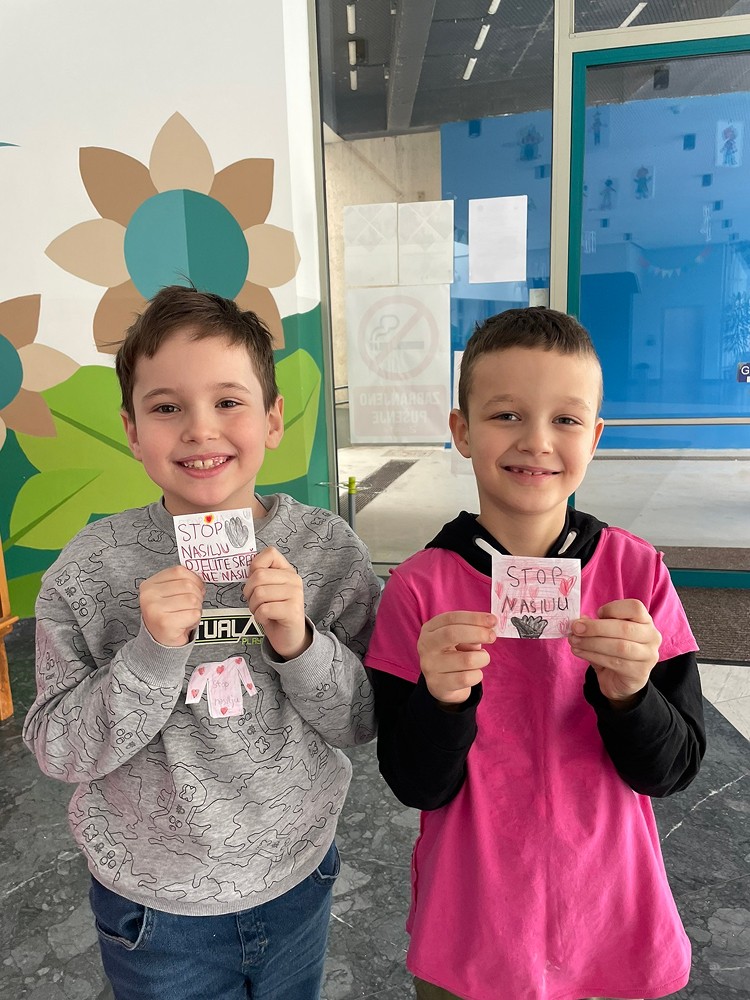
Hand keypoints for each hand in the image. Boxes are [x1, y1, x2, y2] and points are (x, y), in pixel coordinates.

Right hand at [139, 567, 204, 646]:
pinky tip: (185, 623)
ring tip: (186, 614)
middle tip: (191, 606)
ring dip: (196, 608)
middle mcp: (149, 596)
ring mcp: (155, 610)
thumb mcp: (169, 594)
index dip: (194, 579)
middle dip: (197, 596)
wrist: (160, 641)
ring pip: (192, 599)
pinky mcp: (165, 623)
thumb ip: (181, 581)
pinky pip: (194, 614)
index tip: (195, 587)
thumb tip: (201, 576)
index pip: (179, 571)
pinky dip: (195, 619)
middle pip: (188, 585)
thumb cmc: (168, 615)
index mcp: (149, 584)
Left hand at [243, 546, 310, 660]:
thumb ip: (259, 575)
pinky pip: (264, 610)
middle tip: (255, 602)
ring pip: (259, 593)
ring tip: (262, 611)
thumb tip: (243, 565)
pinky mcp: (292, 611)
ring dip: (254, 606)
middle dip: (249, 592)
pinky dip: (259, 617)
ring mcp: (295, 595)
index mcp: (287, 570)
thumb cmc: (274, 611)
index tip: (254, 581)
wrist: (289, 637)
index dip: (255, 566)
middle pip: (259, 576)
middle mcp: (294, 580)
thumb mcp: (267, 589)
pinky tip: (267, 619)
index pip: (270, 553)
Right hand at [418, 611, 496, 706]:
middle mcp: (426, 646)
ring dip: (482, 658)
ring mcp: (430, 666)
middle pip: (452, 634)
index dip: (474, 618)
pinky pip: (466, 678)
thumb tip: (491, 625)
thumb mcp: (459, 639)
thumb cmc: (454, 654)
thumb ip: (472, 630)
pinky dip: (477, 675)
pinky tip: (474, 673)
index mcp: (429, 629)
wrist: (442, 684)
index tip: (493, 620)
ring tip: (482, 658)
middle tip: (492, 636)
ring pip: (466, 660)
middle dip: (477, 633)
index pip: (451, 618)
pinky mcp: (438, 684)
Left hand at [568, 599, 660, 707]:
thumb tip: (579, 620)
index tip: (597, 613)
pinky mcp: (639, 672)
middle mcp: (651, 637)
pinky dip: (593, 656)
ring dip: (592, 643)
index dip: (614, 608)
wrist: (621, 680)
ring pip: (619, 647)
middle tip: (576, 628)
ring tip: (574, 641)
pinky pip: (614, 662)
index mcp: (645, 621)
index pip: (635, 608)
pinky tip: (580, 652)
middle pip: (625, 628)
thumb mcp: (606, 633)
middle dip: (596, 628)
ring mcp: (648, 656)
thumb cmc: (614, 650)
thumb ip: (595, 625)